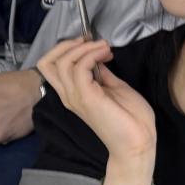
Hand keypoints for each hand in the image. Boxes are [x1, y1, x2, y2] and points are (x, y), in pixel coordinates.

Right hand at [36, 39, 156, 161]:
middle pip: (47, 62)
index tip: (91, 44)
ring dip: (85, 48)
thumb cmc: (130, 120)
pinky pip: (80, 68)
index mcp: (72, 93)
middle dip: (67, 44)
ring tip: (105, 48)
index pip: (50, 66)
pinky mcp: (86, 97)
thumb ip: (101, 75)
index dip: (66, 48)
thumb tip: (97, 59)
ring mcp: (75, 96)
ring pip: (62, 62)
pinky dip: (91, 55)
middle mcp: (68, 94)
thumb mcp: (114, 88)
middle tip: (91, 41)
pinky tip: (106, 55)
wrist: (138, 143)